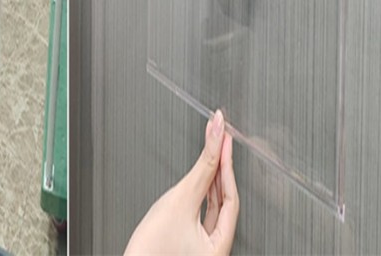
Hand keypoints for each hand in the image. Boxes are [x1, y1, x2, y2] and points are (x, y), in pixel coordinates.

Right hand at [124, 110, 238, 255]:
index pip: (230, 195)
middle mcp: (216, 249)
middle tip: (219, 135)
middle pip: (223, 199)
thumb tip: (216, 138)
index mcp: (222, 247)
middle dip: (220, 165)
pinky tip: (202, 173)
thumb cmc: (150, 249)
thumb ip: (202, 167)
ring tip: (213, 147)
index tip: (222, 136)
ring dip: (212, 174)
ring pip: (213, 204)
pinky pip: (202, 210)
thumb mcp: (182, 199)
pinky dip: (202, 189)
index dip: (227, 162)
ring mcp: (202, 246)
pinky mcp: (188, 241)